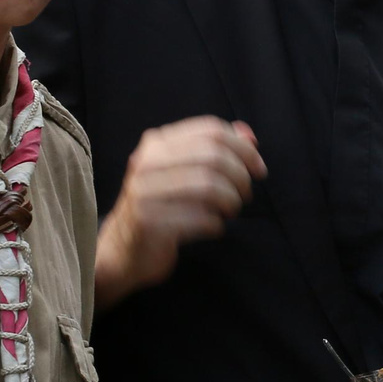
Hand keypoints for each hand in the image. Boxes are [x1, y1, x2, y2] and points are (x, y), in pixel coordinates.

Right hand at [96, 119, 264, 304]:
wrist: (124, 251)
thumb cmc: (162, 207)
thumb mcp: (183, 172)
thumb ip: (215, 150)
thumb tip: (248, 136)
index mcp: (156, 144)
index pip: (210, 130)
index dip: (243, 148)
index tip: (258, 169)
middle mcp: (146, 163)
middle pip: (213, 156)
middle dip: (240, 176)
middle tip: (245, 195)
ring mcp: (144, 192)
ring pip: (209, 186)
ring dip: (231, 201)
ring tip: (230, 211)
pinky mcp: (148, 222)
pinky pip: (200, 217)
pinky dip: (216, 224)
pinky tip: (213, 228)